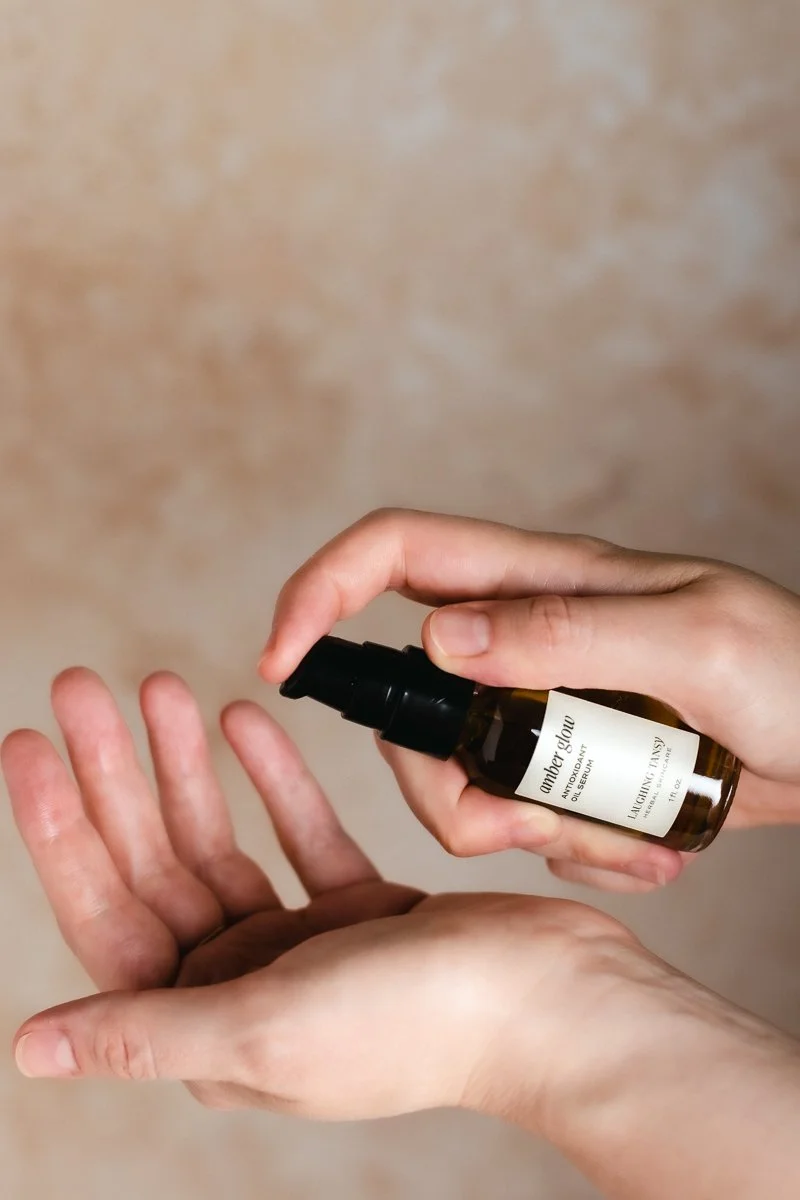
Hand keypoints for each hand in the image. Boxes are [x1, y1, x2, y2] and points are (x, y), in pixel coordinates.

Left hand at [3, 668, 633, 1118]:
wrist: (558, 1000)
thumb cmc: (421, 1026)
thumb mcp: (266, 1029)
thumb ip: (146, 1031)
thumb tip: (31, 1049)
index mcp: (207, 1028)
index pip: (105, 913)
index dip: (60, 829)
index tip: (28, 743)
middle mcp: (245, 989)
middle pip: (156, 864)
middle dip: (117, 773)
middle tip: (84, 685)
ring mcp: (304, 947)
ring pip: (221, 840)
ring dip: (188, 765)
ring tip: (163, 685)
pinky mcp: (360, 907)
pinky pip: (297, 830)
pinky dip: (271, 777)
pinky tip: (243, 720)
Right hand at [259, 507, 799, 891]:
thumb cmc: (796, 670)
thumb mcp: (693, 640)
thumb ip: (566, 631)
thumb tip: (438, 635)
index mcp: (541, 582)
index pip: (394, 554)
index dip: (319, 593)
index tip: (280, 666)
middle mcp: (523, 642)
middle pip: (409, 709)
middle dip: (445, 786)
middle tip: (527, 825)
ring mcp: (540, 710)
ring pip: (460, 782)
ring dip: (525, 834)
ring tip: (623, 841)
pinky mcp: (566, 771)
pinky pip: (522, 822)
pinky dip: (573, 853)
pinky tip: (648, 852)